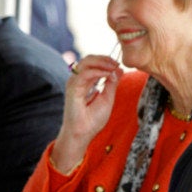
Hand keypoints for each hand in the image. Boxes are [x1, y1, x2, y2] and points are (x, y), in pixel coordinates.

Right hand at [51, 54, 122, 173]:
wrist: (83, 133)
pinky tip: (107, 74)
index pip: (93, 62)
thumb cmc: (93, 118)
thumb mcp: (108, 97)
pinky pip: (84, 74)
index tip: (118, 64)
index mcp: (86, 81)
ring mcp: (74, 83)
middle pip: (88, 59)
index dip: (106, 60)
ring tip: (113, 66)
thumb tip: (119, 69)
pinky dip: (97, 71)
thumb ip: (112, 83)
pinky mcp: (72, 89)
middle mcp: (78, 80)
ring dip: (102, 62)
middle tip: (116, 63)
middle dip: (104, 58)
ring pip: (85, 62)